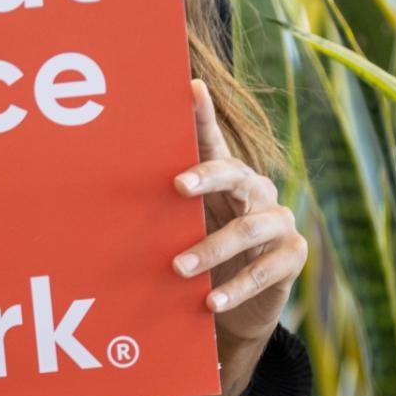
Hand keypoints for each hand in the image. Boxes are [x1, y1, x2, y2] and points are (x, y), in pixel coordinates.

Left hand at [171, 78, 307, 344]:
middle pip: (235, 174)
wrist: (237, 307)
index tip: (191, 89)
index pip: (213, 141)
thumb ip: (162, 208)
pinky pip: (266, 271)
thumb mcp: (180, 229)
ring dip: (211, 249)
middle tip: (176, 186)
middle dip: (207, 177)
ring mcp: (279, 222)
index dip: (204, 115)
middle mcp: (258, 191)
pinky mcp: (292, 256)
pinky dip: (236, 288)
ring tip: (178, 268)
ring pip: (247, 230)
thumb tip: (103, 188)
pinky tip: (211, 302)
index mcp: (228, 177)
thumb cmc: (202, 254)